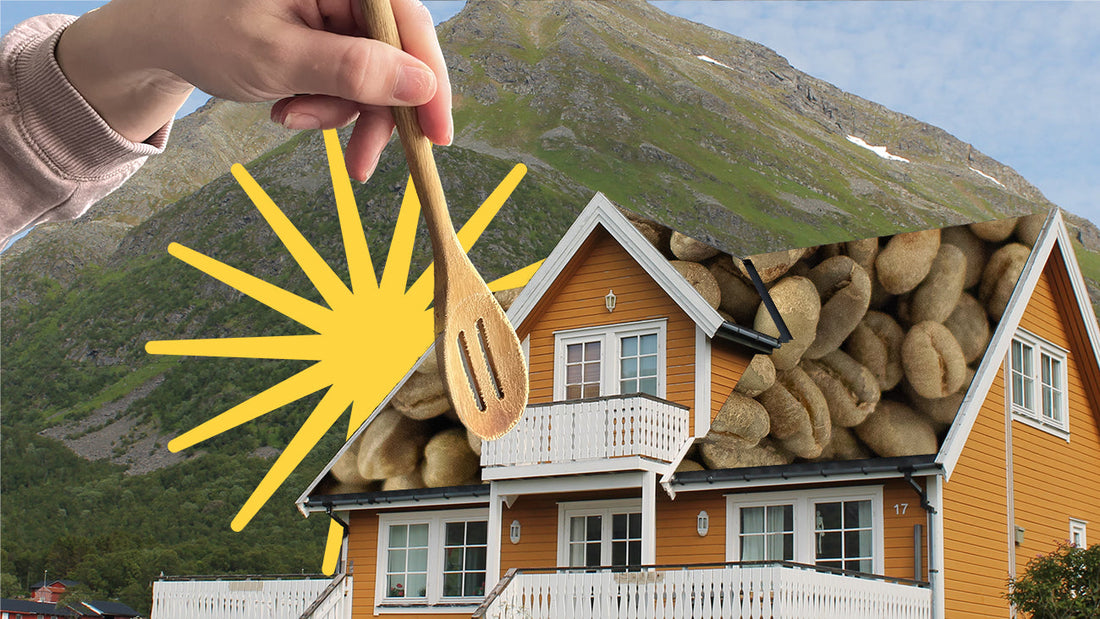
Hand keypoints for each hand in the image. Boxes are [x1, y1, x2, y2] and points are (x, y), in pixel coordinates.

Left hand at [56, 0, 451, 180]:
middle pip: (395, 56)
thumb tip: (421, 84)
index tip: (438, 134)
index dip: (430, 79)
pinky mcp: (330, 38)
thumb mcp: (278, 57)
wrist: (162, 40)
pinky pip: (351, 82)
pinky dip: (325, 106)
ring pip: (374, 77)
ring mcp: (338, 14)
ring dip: (338, 113)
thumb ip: (352, 70)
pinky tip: (288, 108)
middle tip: (359, 162)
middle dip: (372, 112)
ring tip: (290, 119)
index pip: (407, 21)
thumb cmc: (205, 33)